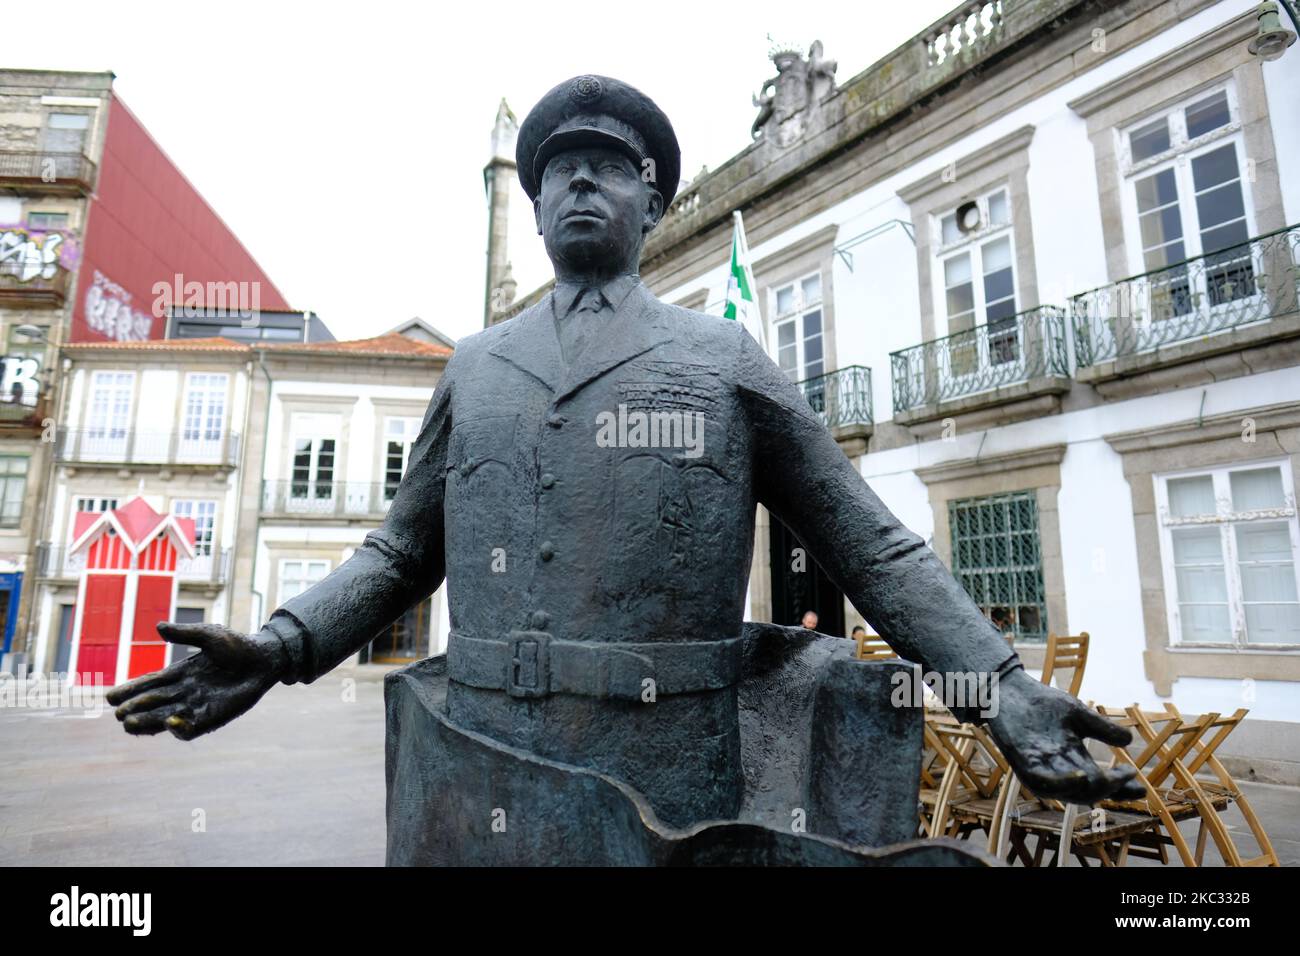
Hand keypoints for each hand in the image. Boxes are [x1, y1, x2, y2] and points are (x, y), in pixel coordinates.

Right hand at [105, 622, 287, 740]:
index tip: (111, 697)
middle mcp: (185, 692)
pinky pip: (191, 729)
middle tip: (118, 712)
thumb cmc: (238, 645)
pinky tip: (169, 724)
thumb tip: (157, 627)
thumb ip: (184, 633)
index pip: (150, 684)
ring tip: (129, 723)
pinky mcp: (213, 717)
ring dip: (148, 722)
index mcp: (180, 673)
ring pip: (165, 719)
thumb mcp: (209, 635)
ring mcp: (198, 706)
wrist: (265, 659)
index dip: (130, 690)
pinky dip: (179, 729)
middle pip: (153, 703)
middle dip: (135, 708)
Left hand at [985, 667, 1146, 804]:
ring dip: (1090, 790)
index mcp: (1074, 759)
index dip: (1121, 788)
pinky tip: (1080, 776)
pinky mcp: (1023, 761)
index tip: (1141, 789)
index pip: (1102, 780)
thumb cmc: (1042, 704)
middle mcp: (1059, 768)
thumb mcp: (1079, 715)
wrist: (1010, 688)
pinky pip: (1043, 782)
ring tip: (1107, 780)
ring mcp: (1041, 767)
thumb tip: (1130, 741)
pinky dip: (1062, 784)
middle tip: (1128, 775)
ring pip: (1069, 792)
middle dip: (1112, 788)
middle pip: (1089, 790)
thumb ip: (1102, 729)